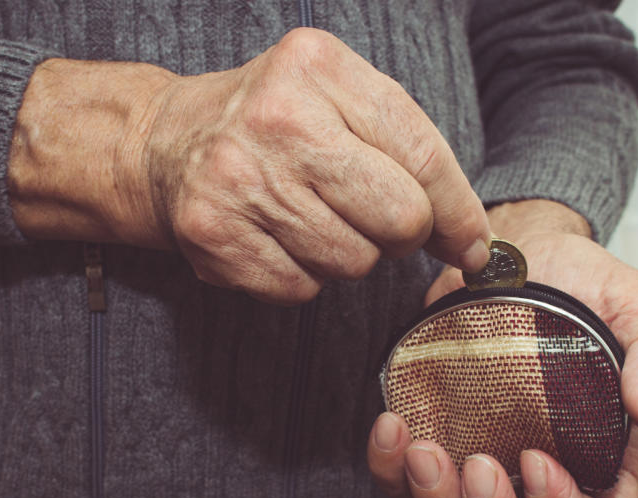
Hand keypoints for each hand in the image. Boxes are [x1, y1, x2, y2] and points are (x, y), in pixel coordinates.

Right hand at [8, 29, 492, 304]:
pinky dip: (301, 275)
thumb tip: (472, 241)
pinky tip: (276, 239)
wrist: (166, 144)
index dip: (458, 213)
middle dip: (400, 233)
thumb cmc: (273, 126)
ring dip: (346, 254)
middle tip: (374, 219)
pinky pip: (302, 289)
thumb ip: (408, 152)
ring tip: (309, 218)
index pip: (423, 155)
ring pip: (353, 263)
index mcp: (320, 68)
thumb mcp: (338, 100)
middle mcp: (278, 118)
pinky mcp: (214, 234)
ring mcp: (239, 178)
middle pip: (398, 218)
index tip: (471, 244)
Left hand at [367, 200, 637, 497]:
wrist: (519, 254)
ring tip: (422, 450)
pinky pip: (409, 493)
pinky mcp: (442, 449)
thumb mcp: (637, 307)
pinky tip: (392, 430)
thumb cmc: (580, 286)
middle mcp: (545, 481)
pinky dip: (392, 475)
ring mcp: (490, 471)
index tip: (538, 462)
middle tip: (479, 467)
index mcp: (605, 461)